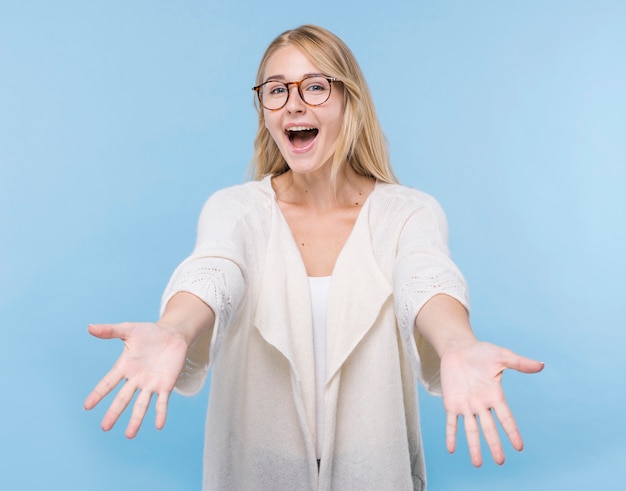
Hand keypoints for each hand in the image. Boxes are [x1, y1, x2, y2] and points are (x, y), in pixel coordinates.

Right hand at [84, 322, 187, 437]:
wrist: (172, 334)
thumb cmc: (149, 333)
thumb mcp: (129, 329)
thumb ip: (110, 331)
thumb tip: (89, 327)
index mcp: (125, 367)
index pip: (108, 383)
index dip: (98, 394)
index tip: (87, 406)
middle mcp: (136, 379)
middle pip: (123, 399)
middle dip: (114, 412)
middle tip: (105, 427)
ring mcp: (151, 384)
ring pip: (141, 405)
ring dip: (136, 419)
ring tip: (129, 435)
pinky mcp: (166, 385)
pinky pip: (162, 402)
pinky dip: (160, 413)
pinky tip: (158, 425)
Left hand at [439, 341, 543, 466]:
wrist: (458, 349)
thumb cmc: (481, 353)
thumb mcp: (501, 356)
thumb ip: (519, 363)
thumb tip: (541, 365)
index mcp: (495, 395)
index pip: (505, 417)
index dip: (512, 431)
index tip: (519, 447)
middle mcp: (482, 404)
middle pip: (489, 428)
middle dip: (494, 444)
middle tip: (500, 461)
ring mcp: (466, 405)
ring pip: (471, 429)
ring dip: (473, 446)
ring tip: (478, 464)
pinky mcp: (451, 403)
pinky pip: (451, 422)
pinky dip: (451, 434)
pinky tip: (451, 449)